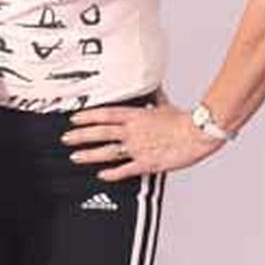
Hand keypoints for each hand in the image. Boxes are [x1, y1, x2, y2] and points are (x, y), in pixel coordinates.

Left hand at [61, 102, 222, 180]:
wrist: (199, 133)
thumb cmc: (184, 120)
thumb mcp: (165, 105)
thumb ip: (155, 99)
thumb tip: (154, 88)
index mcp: (136, 116)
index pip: (105, 114)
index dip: (87, 117)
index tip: (74, 119)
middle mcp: (133, 131)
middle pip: (100, 133)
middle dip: (80, 136)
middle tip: (65, 139)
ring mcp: (138, 148)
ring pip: (107, 152)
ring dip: (89, 155)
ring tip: (75, 157)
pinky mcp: (147, 163)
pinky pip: (125, 169)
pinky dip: (112, 173)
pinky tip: (102, 175)